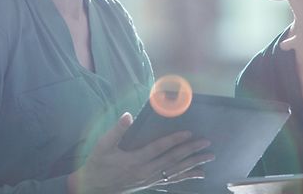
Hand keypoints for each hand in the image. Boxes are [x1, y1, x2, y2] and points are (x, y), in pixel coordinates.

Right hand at [68, 112, 214, 193]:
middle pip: (173, 160)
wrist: (93, 188)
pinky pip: (172, 180)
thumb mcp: (102, 146)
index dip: (174, 141)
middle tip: (206, 143)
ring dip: (194, 163)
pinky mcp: (150, 183)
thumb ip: (116, 130)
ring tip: (208, 157)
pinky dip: (187, 176)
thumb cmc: (97, 165)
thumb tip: (128, 115)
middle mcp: (146, 171)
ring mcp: (150, 179)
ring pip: (176, 171)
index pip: (159, 149)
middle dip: (191, 151)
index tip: (188, 133)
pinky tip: (199, 173)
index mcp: (135, 160)